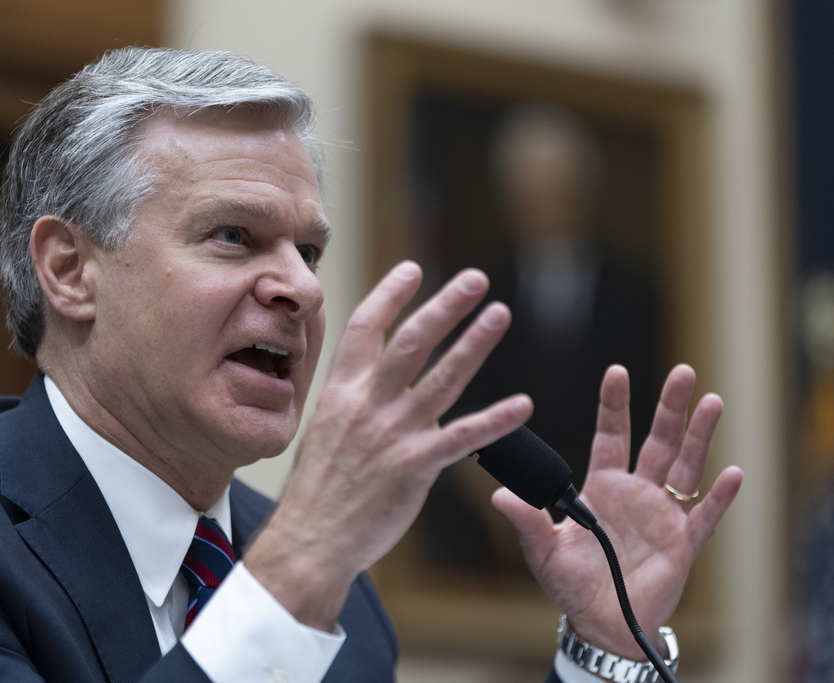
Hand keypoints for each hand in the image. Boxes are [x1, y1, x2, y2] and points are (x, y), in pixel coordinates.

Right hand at [245, 262, 532, 629]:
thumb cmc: (318, 489)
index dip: (391, 294)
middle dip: (445, 305)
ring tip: (499, 314)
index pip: (364, 327)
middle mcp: (366, 403)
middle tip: (476, 279)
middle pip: (411, 341)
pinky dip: (495, 420)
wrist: (311, 539)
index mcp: (341, 390)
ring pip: (441, 377)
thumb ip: (353, 397)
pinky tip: (522, 404)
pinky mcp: (415, 466)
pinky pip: (463, 437)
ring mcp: (392, 433)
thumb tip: (377, 373)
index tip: (414, 268)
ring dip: (475, 343)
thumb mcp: (323, 428)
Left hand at [492, 364, 742, 656]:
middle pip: (657, 440)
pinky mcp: (682, 544)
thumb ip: (528, 520)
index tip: (617, 371)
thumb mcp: (544, 551)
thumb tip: (499, 496)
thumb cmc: (572, 585)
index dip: (614, 405)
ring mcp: (662, 515)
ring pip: (686, 467)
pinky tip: (732, 473)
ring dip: (700, 436)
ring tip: (712, 402)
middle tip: (683, 371)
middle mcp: (637, 493)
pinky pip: (705, 516)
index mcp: (603, 487)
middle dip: (669, 406)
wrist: (601, 625)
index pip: (611, 435)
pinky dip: (719, 497)